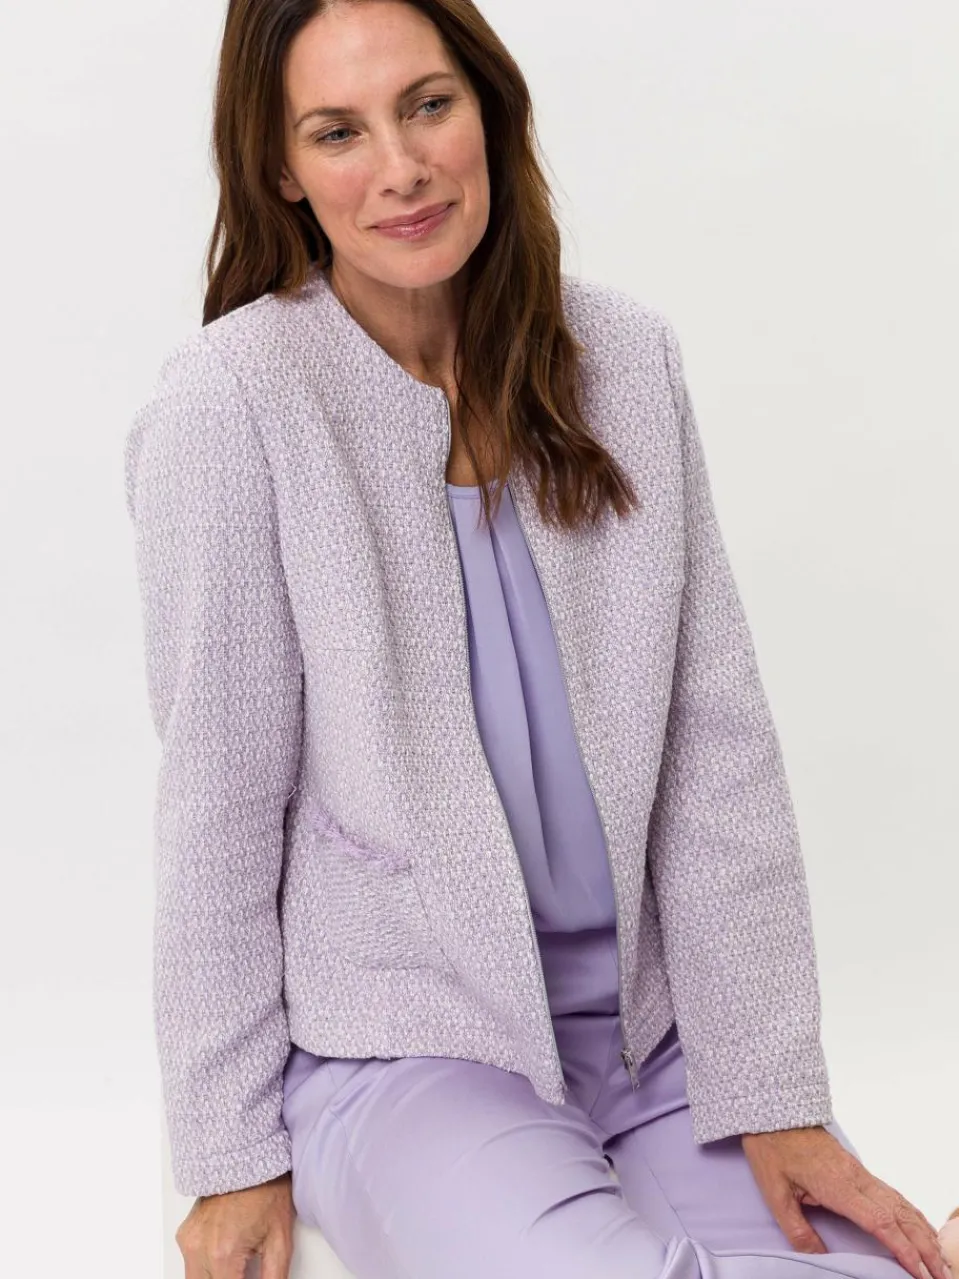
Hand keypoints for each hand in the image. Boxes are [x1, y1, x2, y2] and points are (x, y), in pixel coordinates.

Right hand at [175, 1171, 294, 1278]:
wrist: (248, 1156)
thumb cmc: (266, 1189)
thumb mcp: (281, 1240)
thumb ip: (274, 1278)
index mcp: (224, 1254)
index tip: (250, 1278)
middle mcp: (199, 1249)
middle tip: (245, 1273)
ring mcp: (189, 1241)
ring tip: (237, 1267)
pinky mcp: (185, 1234)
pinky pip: (190, 1265)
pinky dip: (206, 1269)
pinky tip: (226, 1256)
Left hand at [741, 1125, 951, 1278]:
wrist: (775, 1113)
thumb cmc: (773, 1149)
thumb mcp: (775, 1192)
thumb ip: (797, 1228)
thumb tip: (817, 1257)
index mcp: (838, 1186)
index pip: (880, 1222)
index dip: (903, 1249)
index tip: (920, 1273)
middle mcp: (857, 1179)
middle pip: (900, 1216)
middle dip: (925, 1248)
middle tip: (941, 1276)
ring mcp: (860, 1173)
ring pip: (901, 1205)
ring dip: (924, 1233)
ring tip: (939, 1260)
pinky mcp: (858, 1170)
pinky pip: (893, 1195)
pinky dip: (913, 1214)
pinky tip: (923, 1227)